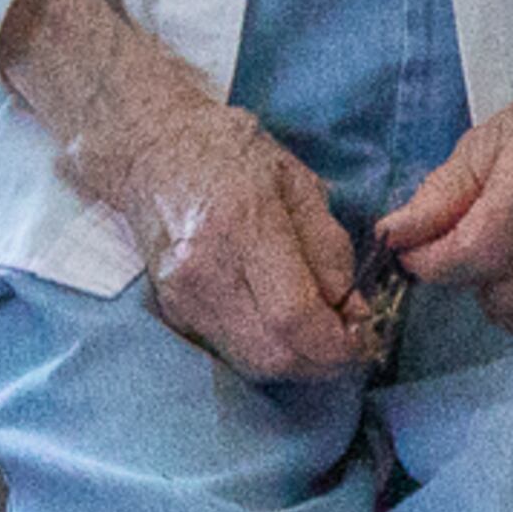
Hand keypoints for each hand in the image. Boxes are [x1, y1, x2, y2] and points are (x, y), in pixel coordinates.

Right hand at [0, 0, 376, 382]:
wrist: (148, 149)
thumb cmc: (230, 154)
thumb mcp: (298, 182)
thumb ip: (330, 249)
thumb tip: (353, 311)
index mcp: (243, 225)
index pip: (294, 316)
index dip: (337, 344)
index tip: (363, 337)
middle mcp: (204, 269)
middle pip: (272, 354)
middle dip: (321, 361)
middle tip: (347, 340)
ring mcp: (180, 295)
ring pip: (250, 362)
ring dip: (295, 360)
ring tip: (317, 332)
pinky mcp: (169, 309)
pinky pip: (229, 351)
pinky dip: (265, 350)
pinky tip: (281, 326)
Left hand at [375, 28, 512, 332]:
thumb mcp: (487, 142)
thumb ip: (439, 194)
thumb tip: (393, 235)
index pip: (468, 254)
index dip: (428, 261)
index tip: (409, 251)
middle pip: (482, 279)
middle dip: (455, 263)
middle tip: (462, 232)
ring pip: (508, 302)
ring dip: (492, 280)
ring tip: (511, 239)